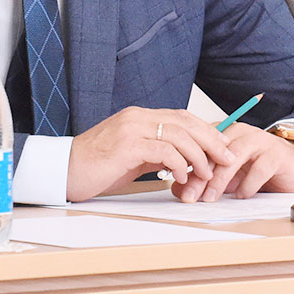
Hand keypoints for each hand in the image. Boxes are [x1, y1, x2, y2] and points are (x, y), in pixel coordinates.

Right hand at [66, 107, 234, 200]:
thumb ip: (157, 152)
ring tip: (205, 174)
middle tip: (228, 159)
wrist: (65, 170)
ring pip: (180, 136)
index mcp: (138, 117)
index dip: (207, 131)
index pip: (182, 117)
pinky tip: (181, 177)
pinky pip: (165, 151)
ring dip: (199, 157)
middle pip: (186, 122)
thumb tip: (186, 160)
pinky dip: (179, 164)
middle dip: (212, 141)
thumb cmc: (97, 166)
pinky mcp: (127, 146)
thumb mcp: (134, 156)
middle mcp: (136, 117)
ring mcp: (131, 129)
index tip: (224, 148)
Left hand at [177, 123, 293, 200]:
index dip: (186, 164)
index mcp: (223, 132)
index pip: (199, 145)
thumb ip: (203, 179)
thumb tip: (178, 190)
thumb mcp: (226, 174)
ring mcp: (259, 140)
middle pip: (213, 152)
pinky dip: (248, 184)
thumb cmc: (256, 166)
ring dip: (220, 180)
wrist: (292, 163)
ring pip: (234, 158)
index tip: (175, 184)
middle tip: (190, 195)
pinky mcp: (276, 154)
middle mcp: (239, 132)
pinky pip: (260, 168)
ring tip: (211, 197)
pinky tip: (241, 195)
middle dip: (199, 176)